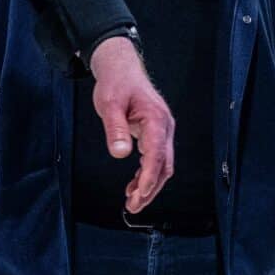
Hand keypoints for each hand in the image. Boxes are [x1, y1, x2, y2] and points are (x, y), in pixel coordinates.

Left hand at [88, 36, 173, 214]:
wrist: (121, 68)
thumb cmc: (116, 83)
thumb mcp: (110, 104)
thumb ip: (115, 129)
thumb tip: (120, 153)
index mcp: (156, 119)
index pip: (156, 154)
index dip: (149, 176)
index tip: (139, 193)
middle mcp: (164, 127)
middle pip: (164, 165)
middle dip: (150, 188)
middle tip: (133, 206)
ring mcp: (162, 132)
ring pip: (162, 165)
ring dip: (149, 185)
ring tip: (132, 202)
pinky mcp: (155, 135)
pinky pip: (155, 159)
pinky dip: (146, 175)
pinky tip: (134, 186)